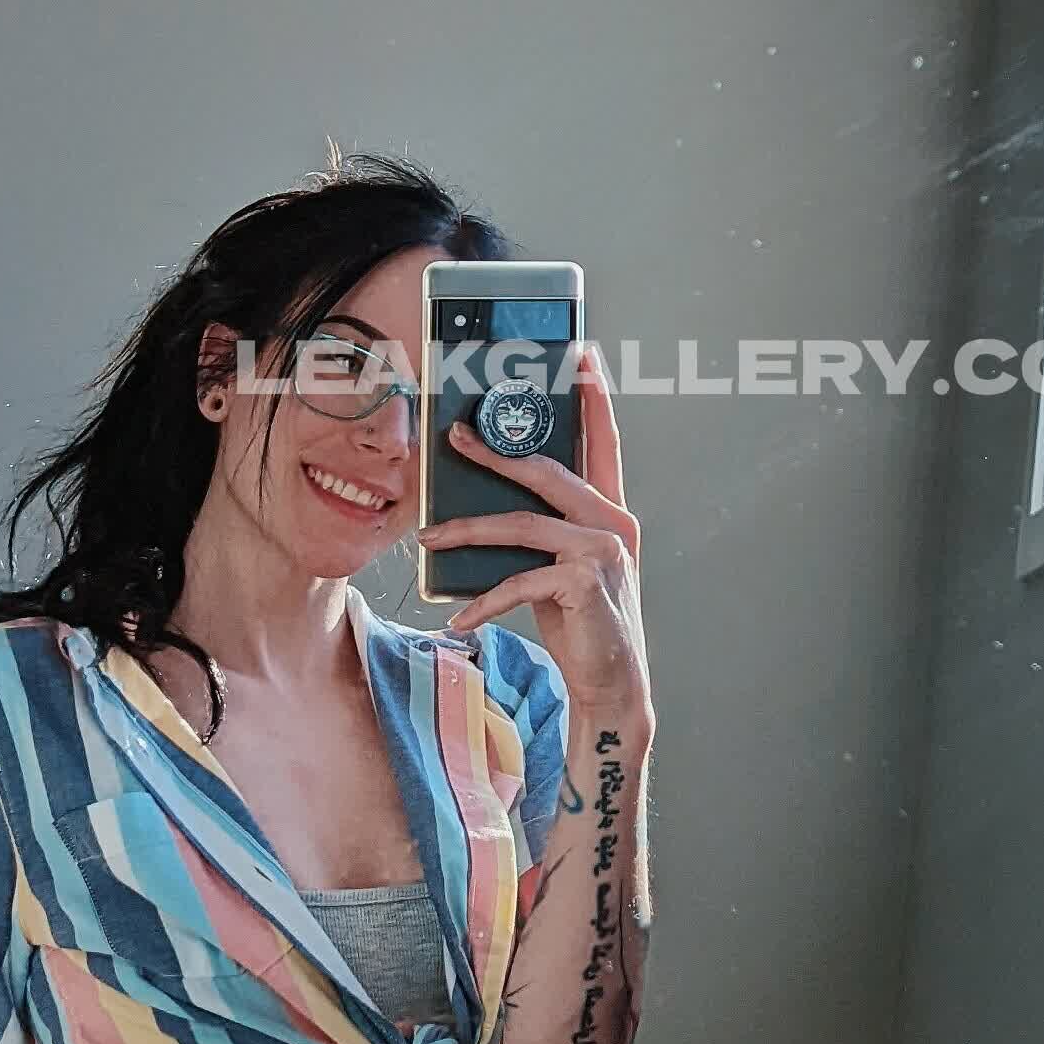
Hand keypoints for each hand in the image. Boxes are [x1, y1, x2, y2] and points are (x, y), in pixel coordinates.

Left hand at [421, 344, 649, 724]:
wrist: (611, 686)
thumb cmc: (581, 624)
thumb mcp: (560, 569)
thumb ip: (541, 533)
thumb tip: (482, 506)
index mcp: (612, 513)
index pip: (604, 443)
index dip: (594, 399)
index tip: (582, 357)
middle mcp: (615, 524)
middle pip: (547, 472)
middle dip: (495, 453)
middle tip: (454, 437)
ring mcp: (603, 553)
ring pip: (523, 524)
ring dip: (467, 531)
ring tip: (428, 539)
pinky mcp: (586, 585)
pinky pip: (520, 580)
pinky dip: (485, 600)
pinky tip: (461, 618)